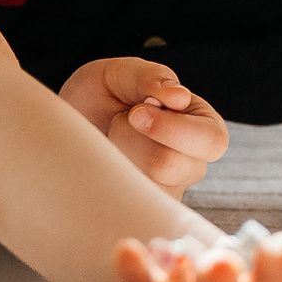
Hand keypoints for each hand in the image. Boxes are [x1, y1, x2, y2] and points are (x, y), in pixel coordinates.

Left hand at [62, 57, 227, 196]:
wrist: (71, 122)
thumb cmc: (104, 93)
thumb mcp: (124, 72)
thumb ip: (151, 77)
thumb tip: (180, 97)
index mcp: (204, 125)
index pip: (210, 141)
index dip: (169, 128)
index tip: (135, 112)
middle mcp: (194, 163)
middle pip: (171, 166)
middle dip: (133, 139)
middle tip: (121, 121)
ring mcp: (168, 190)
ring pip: (142, 183)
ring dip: (117, 154)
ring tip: (115, 139)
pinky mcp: (142, 209)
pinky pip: (123, 200)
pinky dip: (106, 174)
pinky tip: (108, 159)